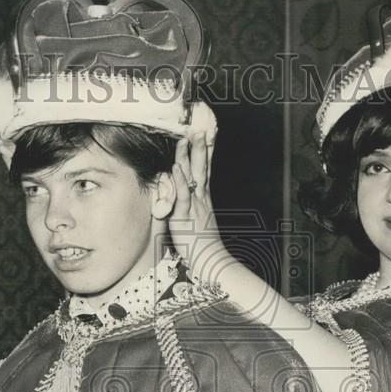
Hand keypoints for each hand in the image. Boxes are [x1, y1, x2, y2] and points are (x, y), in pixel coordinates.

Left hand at [170, 134, 226, 280]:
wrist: (212, 263)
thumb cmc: (204, 246)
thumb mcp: (198, 222)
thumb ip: (192, 208)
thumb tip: (187, 198)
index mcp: (204, 199)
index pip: (206, 170)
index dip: (206, 152)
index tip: (207, 134)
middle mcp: (202, 199)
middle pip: (202, 168)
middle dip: (201, 147)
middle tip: (200, 128)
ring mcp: (195, 207)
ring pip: (193, 177)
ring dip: (190, 156)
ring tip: (187, 138)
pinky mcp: (185, 217)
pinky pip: (183, 195)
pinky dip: (181, 179)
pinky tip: (178, 166)